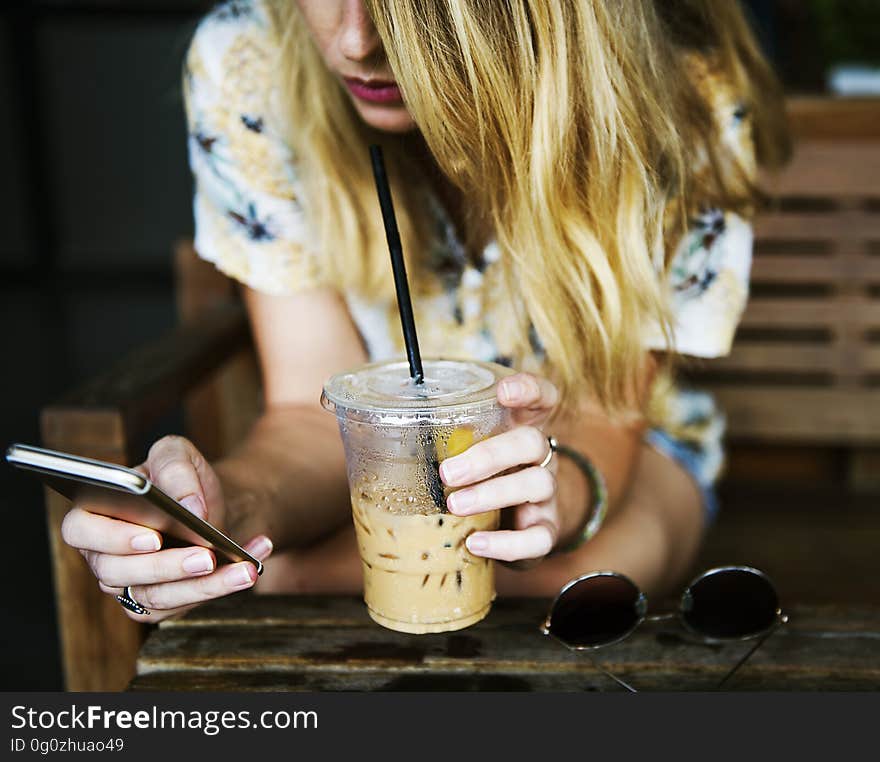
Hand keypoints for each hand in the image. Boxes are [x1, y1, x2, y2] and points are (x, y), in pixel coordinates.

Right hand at [60, 435, 272, 621]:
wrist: (211, 506)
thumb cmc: (182, 480)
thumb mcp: (178, 455)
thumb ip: (176, 468)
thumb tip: (189, 506)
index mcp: (94, 514)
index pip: (81, 531)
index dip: (112, 537)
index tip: (154, 537)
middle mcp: (104, 556)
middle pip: (120, 573)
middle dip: (167, 566)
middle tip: (206, 556)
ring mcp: (129, 585)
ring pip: (157, 597)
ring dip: (205, 586)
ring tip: (244, 569)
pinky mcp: (159, 604)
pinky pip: (186, 604)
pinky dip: (223, 586)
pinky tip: (252, 564)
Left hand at [439, 372, 562, 565]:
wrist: (517, 523)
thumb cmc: (481, 476)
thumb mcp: (466, 451)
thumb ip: (438, 439)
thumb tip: (364, 433)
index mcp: (521, 428)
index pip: (541, 397)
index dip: (528, 389)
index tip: (503, 391)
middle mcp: (539, 457)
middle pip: (531, 442)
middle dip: (489, 455)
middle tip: (448, 472)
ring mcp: (546, 494)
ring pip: (537, 484)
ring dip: (493, 494)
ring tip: (455, 505)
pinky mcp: (546, 530)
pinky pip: (538, 538)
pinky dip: (507, 543)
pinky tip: (475, 544)